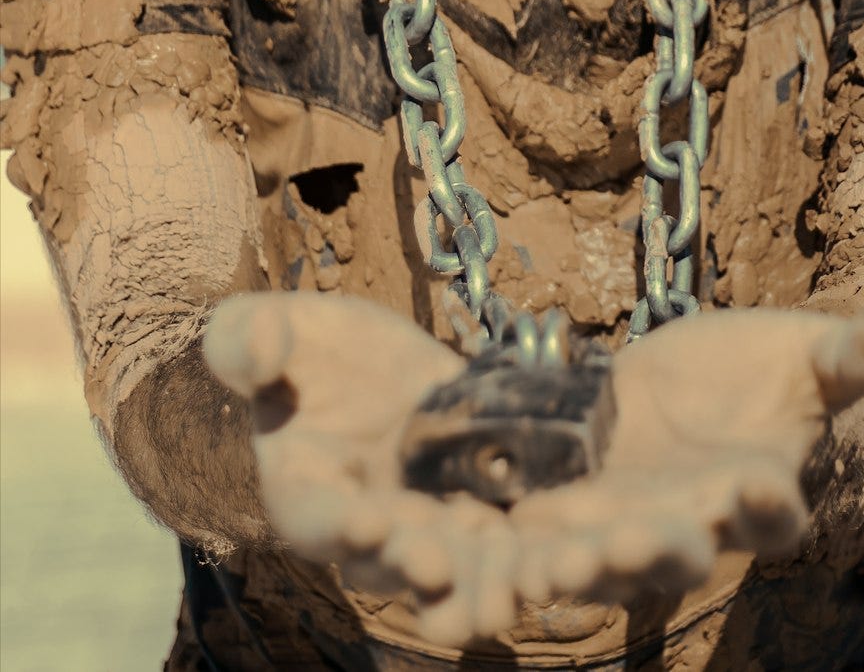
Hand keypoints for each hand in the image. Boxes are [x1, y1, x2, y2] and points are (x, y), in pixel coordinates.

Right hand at [203, 292, 518, 643]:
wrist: (372, 364)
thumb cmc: (308, 350)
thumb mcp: (272, 328)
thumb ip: (247, 341)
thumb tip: (256, 348)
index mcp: (305, 491)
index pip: (316, 516)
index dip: (337, 523)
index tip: (363, 522)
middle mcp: (366, 526)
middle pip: (390, 559)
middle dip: (414, 561)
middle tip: (437, 564)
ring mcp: (426, 525)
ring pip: (453, 566)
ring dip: (477, 580)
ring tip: (504, 591)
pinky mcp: (480, 509)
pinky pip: (506, 544)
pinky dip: (528, 557)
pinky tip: (560, 561)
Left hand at [508, 306, 863, 604]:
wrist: (686, 381)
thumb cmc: (759, 370)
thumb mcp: (802, 351)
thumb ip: (849, 354)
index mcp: (761, 490)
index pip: (772, 514)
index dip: (765, 504)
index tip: (755, 482)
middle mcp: (697, 524)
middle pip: (680, 553)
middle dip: (655, 551)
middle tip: (628, 543)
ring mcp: (632, 525)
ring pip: (608, 558)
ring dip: (582, 562)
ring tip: (553, 560)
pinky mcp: (576, 513)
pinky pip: (552, 539)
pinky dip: (531, 542)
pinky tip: (510, 527)